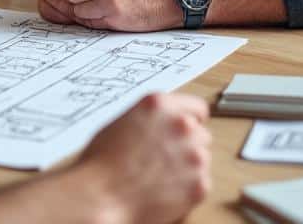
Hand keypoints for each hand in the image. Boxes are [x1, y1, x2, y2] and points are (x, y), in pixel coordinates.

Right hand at [77, 92, 210, 223]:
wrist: (101, 196)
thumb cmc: (101, 163)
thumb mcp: (121, 123)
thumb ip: (150, 119)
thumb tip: (161, 124)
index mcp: (160, 106)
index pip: (196, 107)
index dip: (190, 120)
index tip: (186, 131)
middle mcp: (181, 125)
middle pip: (201, 134)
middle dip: (186, 146)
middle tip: (163, 159)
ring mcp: (194, 155)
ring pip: (201, 160)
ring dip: (187, 167)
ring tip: (159, 177)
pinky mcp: (199, 184)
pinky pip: (200, 184)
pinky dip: (187, 189)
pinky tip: (163, 190)